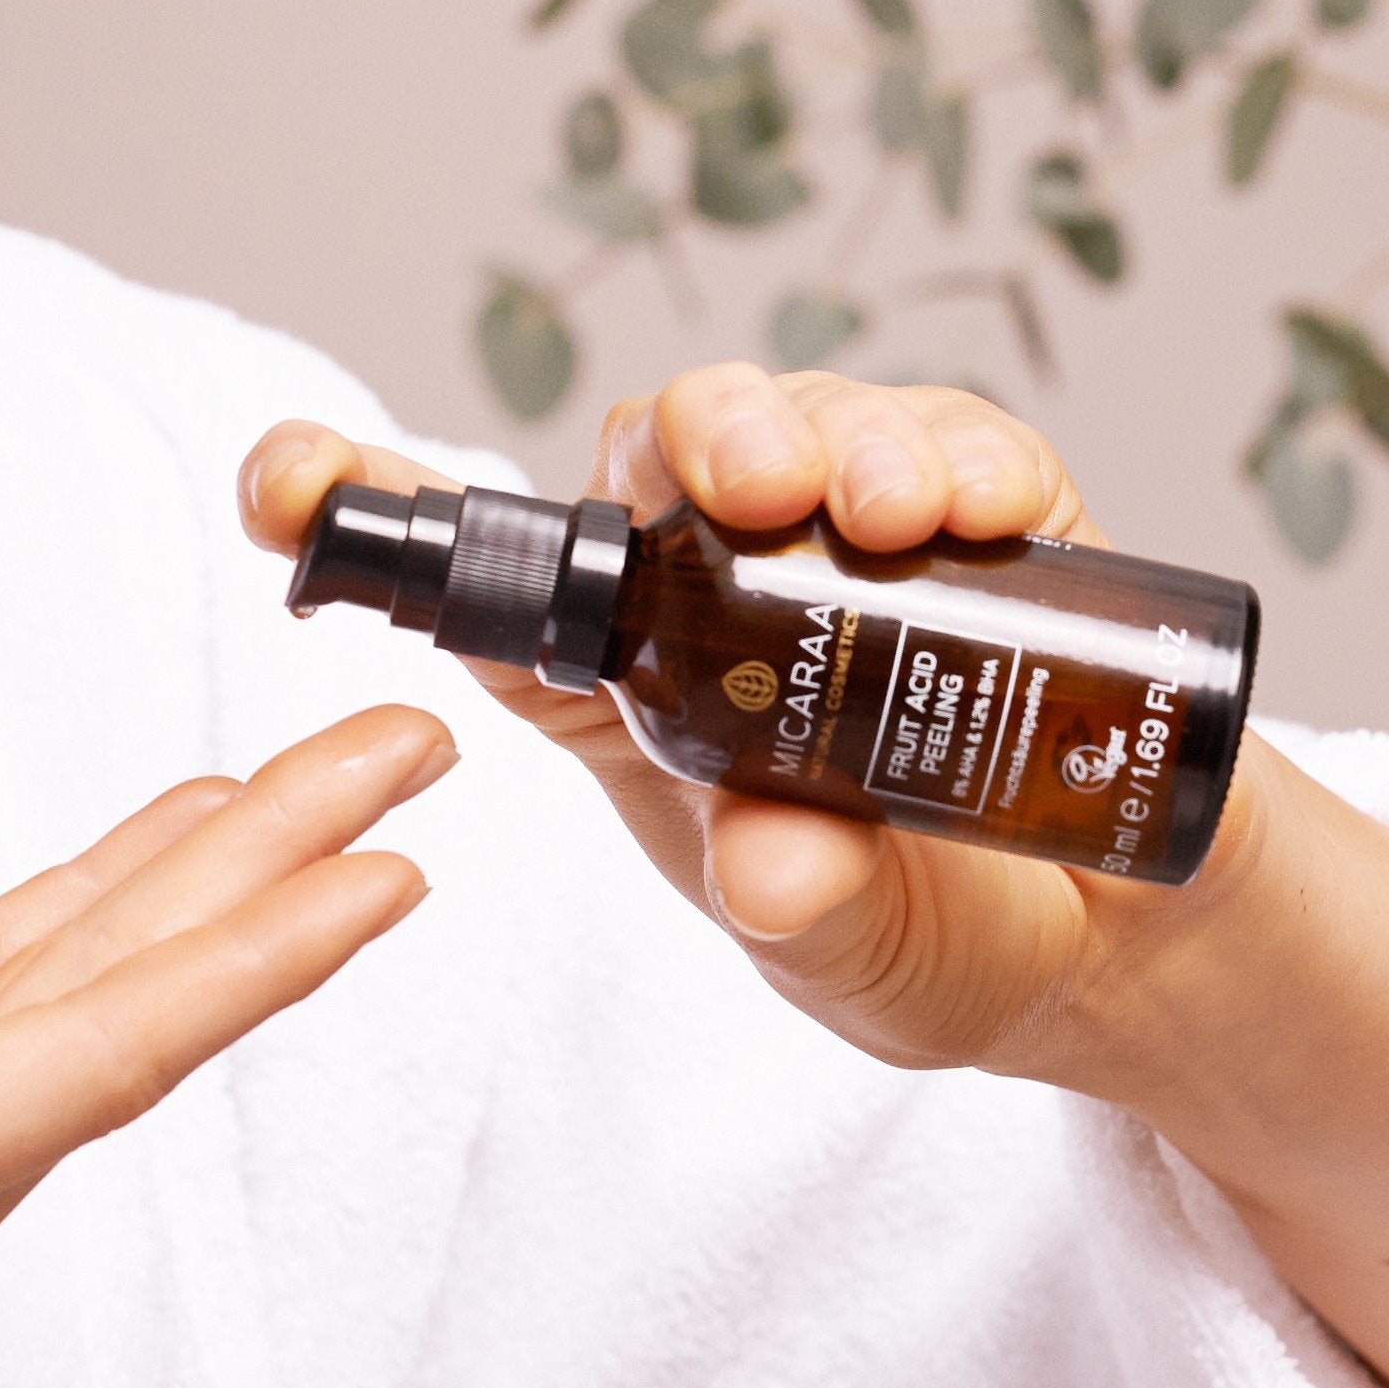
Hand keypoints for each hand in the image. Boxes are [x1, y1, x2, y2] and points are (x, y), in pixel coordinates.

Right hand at [0, 704, 451, 1387]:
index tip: (395, 867)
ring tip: (302, 794)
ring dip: (180, 912)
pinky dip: (56, 951)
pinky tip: (122, 884)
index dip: (248, 957)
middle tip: (418, 765)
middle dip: (273, 895)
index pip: (78, 1063)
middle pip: (109, 1039)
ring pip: (53, 1035)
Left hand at [242, 362, 1164, 1075]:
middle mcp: (725, 603)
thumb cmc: (931, 944)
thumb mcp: (852, 962)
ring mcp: (851, 550)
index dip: (378, 522)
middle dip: (694, 438)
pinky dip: (966, 454)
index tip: (279, 477)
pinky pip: (960, 446)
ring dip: (834, 438)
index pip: (490, 594)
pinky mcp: (987, 525)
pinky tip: (980, 508)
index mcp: (631, 701)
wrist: (1109, 939)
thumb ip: (813, 920)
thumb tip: (774, 859)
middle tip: (750, 482)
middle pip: (656, 467)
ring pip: (800, 425)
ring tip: (887, 513)